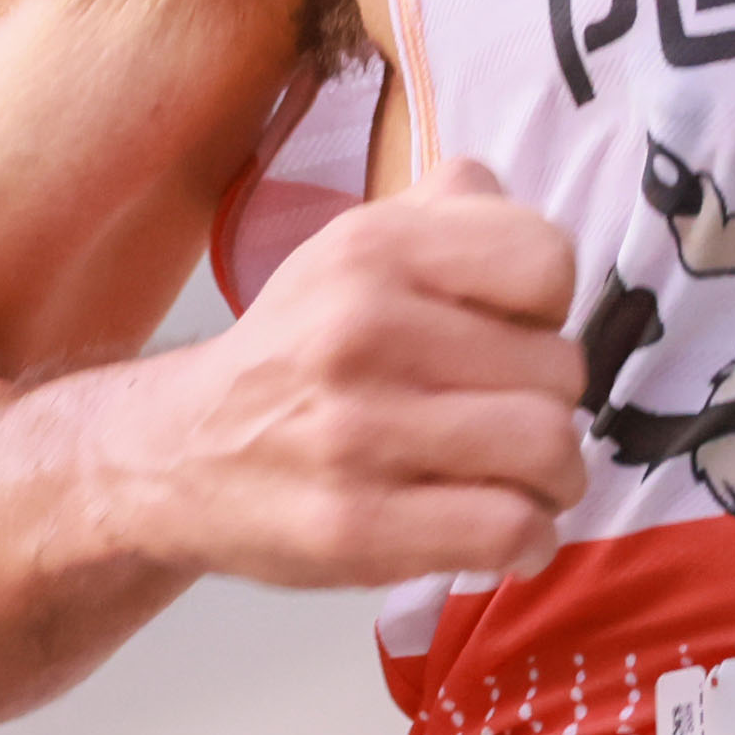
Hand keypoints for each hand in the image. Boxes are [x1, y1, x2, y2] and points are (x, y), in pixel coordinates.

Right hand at [99, 161, 584, 588]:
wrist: (175, 455)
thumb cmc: (296, 351)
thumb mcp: (351, 249)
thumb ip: (443, 209)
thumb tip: (506, 197)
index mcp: (371, 248)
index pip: (546, 262)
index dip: (547, 308)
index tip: (510, 334)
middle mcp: (361, 327)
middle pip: (560, 369)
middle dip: (551, 403)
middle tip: (507, 419)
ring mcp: (355, 432)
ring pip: (547, 448)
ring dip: (555, 478)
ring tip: (523, 480)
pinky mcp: (354, 526)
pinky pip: (509, 529)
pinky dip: (529, 538)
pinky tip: (507, 531)